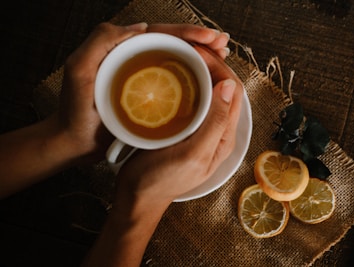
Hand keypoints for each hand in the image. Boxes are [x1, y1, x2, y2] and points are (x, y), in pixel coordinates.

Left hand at [58, 22, 230, 162]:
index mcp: (122, 49)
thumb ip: (101, 41)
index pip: (159, 33)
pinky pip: (172, 81)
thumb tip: (141, 28)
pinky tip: (207, 78)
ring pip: (175, 60)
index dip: (186, 31)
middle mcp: (135, 59)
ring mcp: (142, 77)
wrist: (74, 141)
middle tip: (223, 44)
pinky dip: (191, 77)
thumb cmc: (75, 109)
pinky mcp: (147, 96)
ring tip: (221, 55)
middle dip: (200, 40)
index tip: (209, 36)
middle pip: (172, 44)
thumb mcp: (80, 70)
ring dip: (200, 55)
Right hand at [115, 46, 242, 206]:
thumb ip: (215, 123)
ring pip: (207, 91)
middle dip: (211, 64)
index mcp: (224, 136)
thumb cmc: (163, 179)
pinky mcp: (184, 127)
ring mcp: (200, 127)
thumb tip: (229, 87)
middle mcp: (216, 129)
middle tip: (190, 47)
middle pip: (223, 88)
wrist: (139, 195)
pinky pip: (192, 99)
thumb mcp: (193, 154)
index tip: (198, 52)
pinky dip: (186, 83)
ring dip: (199, 71)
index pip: (233, 92)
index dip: (220, 68)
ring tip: (183, 55)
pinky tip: (173, 75)